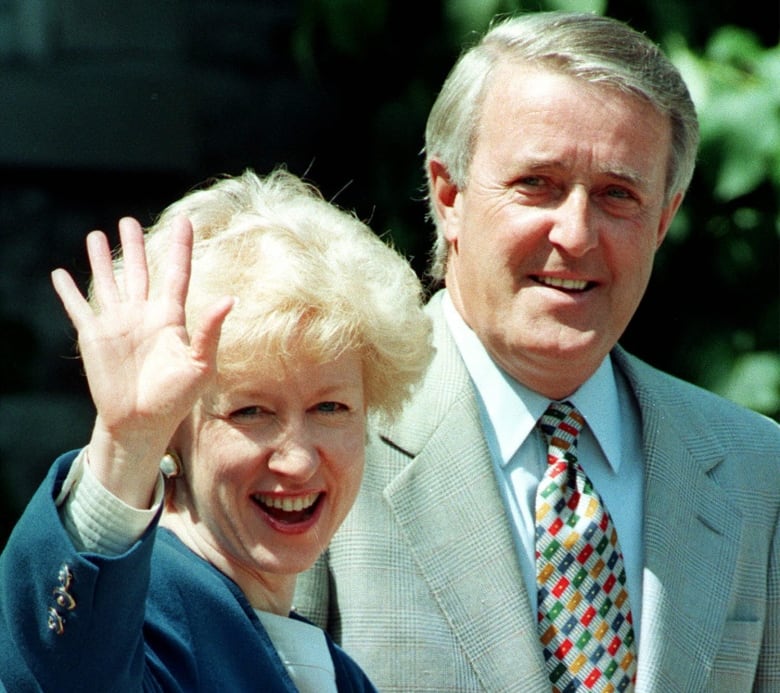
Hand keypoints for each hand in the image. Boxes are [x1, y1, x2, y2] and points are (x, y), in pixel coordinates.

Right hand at [51, 216, 232, 506]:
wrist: (142, 423)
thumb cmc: (177, 397)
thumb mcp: (200, 364)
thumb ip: (209, 331)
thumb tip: (229, 299)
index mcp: (171, 318)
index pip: (177, 273)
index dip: (181, 247)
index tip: (185, 220)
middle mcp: (143, 315)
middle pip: (139, 271)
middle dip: (134, 246)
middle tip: (128, 221)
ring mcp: (118, 323)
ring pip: (108, 282)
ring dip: (101, 260)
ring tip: (96, 235)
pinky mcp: (94, 336)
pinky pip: (78, 307)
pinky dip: (67, 291)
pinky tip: (60, 274)